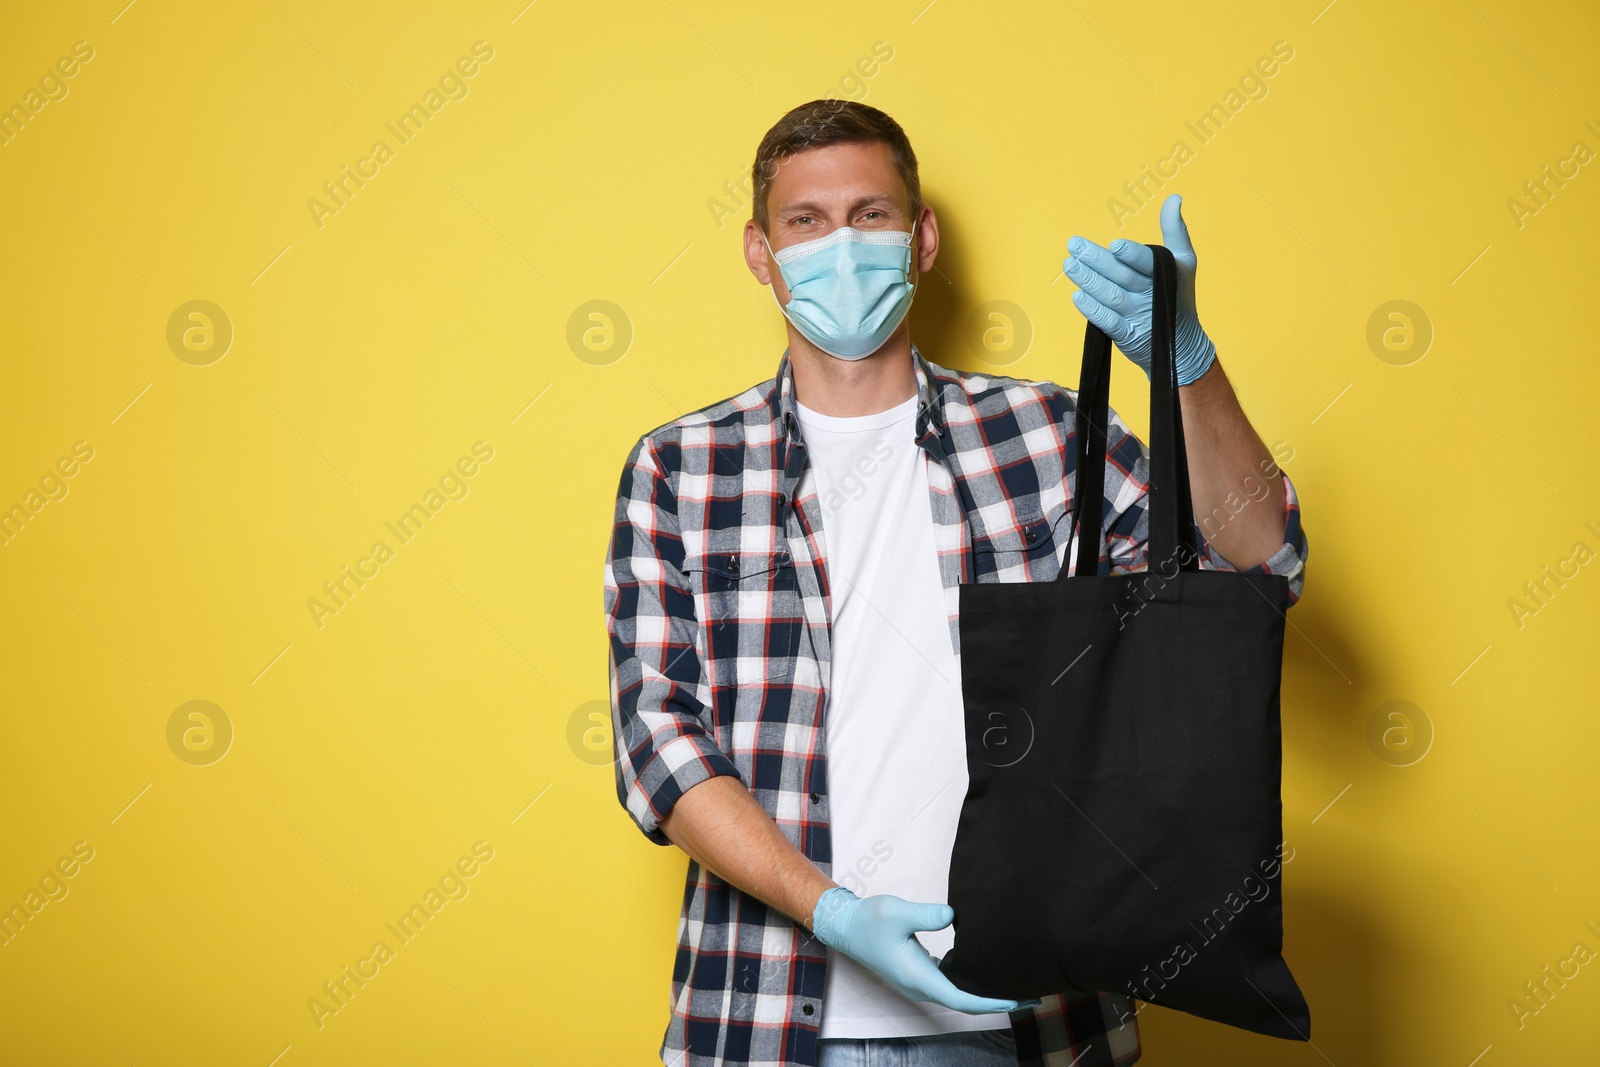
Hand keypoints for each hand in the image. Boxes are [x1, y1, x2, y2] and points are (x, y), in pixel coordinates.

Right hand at [810, 887, 1040, 1013]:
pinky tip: (987, 972)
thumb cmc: (870, 919)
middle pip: (967, 1003)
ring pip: (960, 996)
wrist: (847, 926)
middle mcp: (922, 986)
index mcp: (919, 977)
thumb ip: (925, 914)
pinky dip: (974, 984)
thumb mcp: (897, 912)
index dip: (993, 1002)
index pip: (963, 999)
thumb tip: (954, 916)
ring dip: (987, 994)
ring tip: (1016, 985)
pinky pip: (953, 985)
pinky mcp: (921, 973)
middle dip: (999, 1001)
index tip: (1019, 999)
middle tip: (1032, 994)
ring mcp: (921, 981)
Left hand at [1062, 193, 1217, 385]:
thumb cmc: (1177, 294)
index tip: (1114, 244)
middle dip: (1097, 261)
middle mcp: (1153, 296)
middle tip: (1074, 245)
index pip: (1149, 263)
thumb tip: (1174, 197)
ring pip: (1111, 297)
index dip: (1132, 255)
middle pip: (1122, 277)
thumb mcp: (1184, 261)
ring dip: (1089, 281)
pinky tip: (1077, 296)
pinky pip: (1107, 322)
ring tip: (1069, 264)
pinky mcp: (1126, 336)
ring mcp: (1139, 317)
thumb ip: (1175, 229)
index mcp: (1169, 274)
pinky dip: (1092, 310)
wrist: (1182, 345)